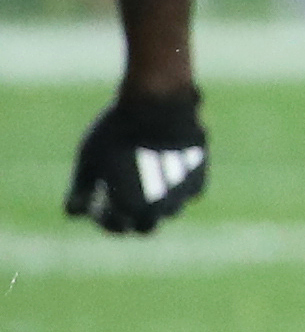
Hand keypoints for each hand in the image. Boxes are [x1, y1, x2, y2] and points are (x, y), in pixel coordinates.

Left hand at [67, 85, 205, 232]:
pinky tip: (168, 167)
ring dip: (158, 203)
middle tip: (127, 198)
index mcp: (128, 207)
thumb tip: (77, 212)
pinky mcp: (200, 177)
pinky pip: (189, 192)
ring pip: (170, 211)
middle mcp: (158, 208)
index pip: (116, 227)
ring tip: (148, 180)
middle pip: (146, 227)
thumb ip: (79, 192)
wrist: (158, 103)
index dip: (105, 216)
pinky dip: (179, 186)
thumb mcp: (88, 161)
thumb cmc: (116, 131)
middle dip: (134, 218)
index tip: (101, 201)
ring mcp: (183, 194)